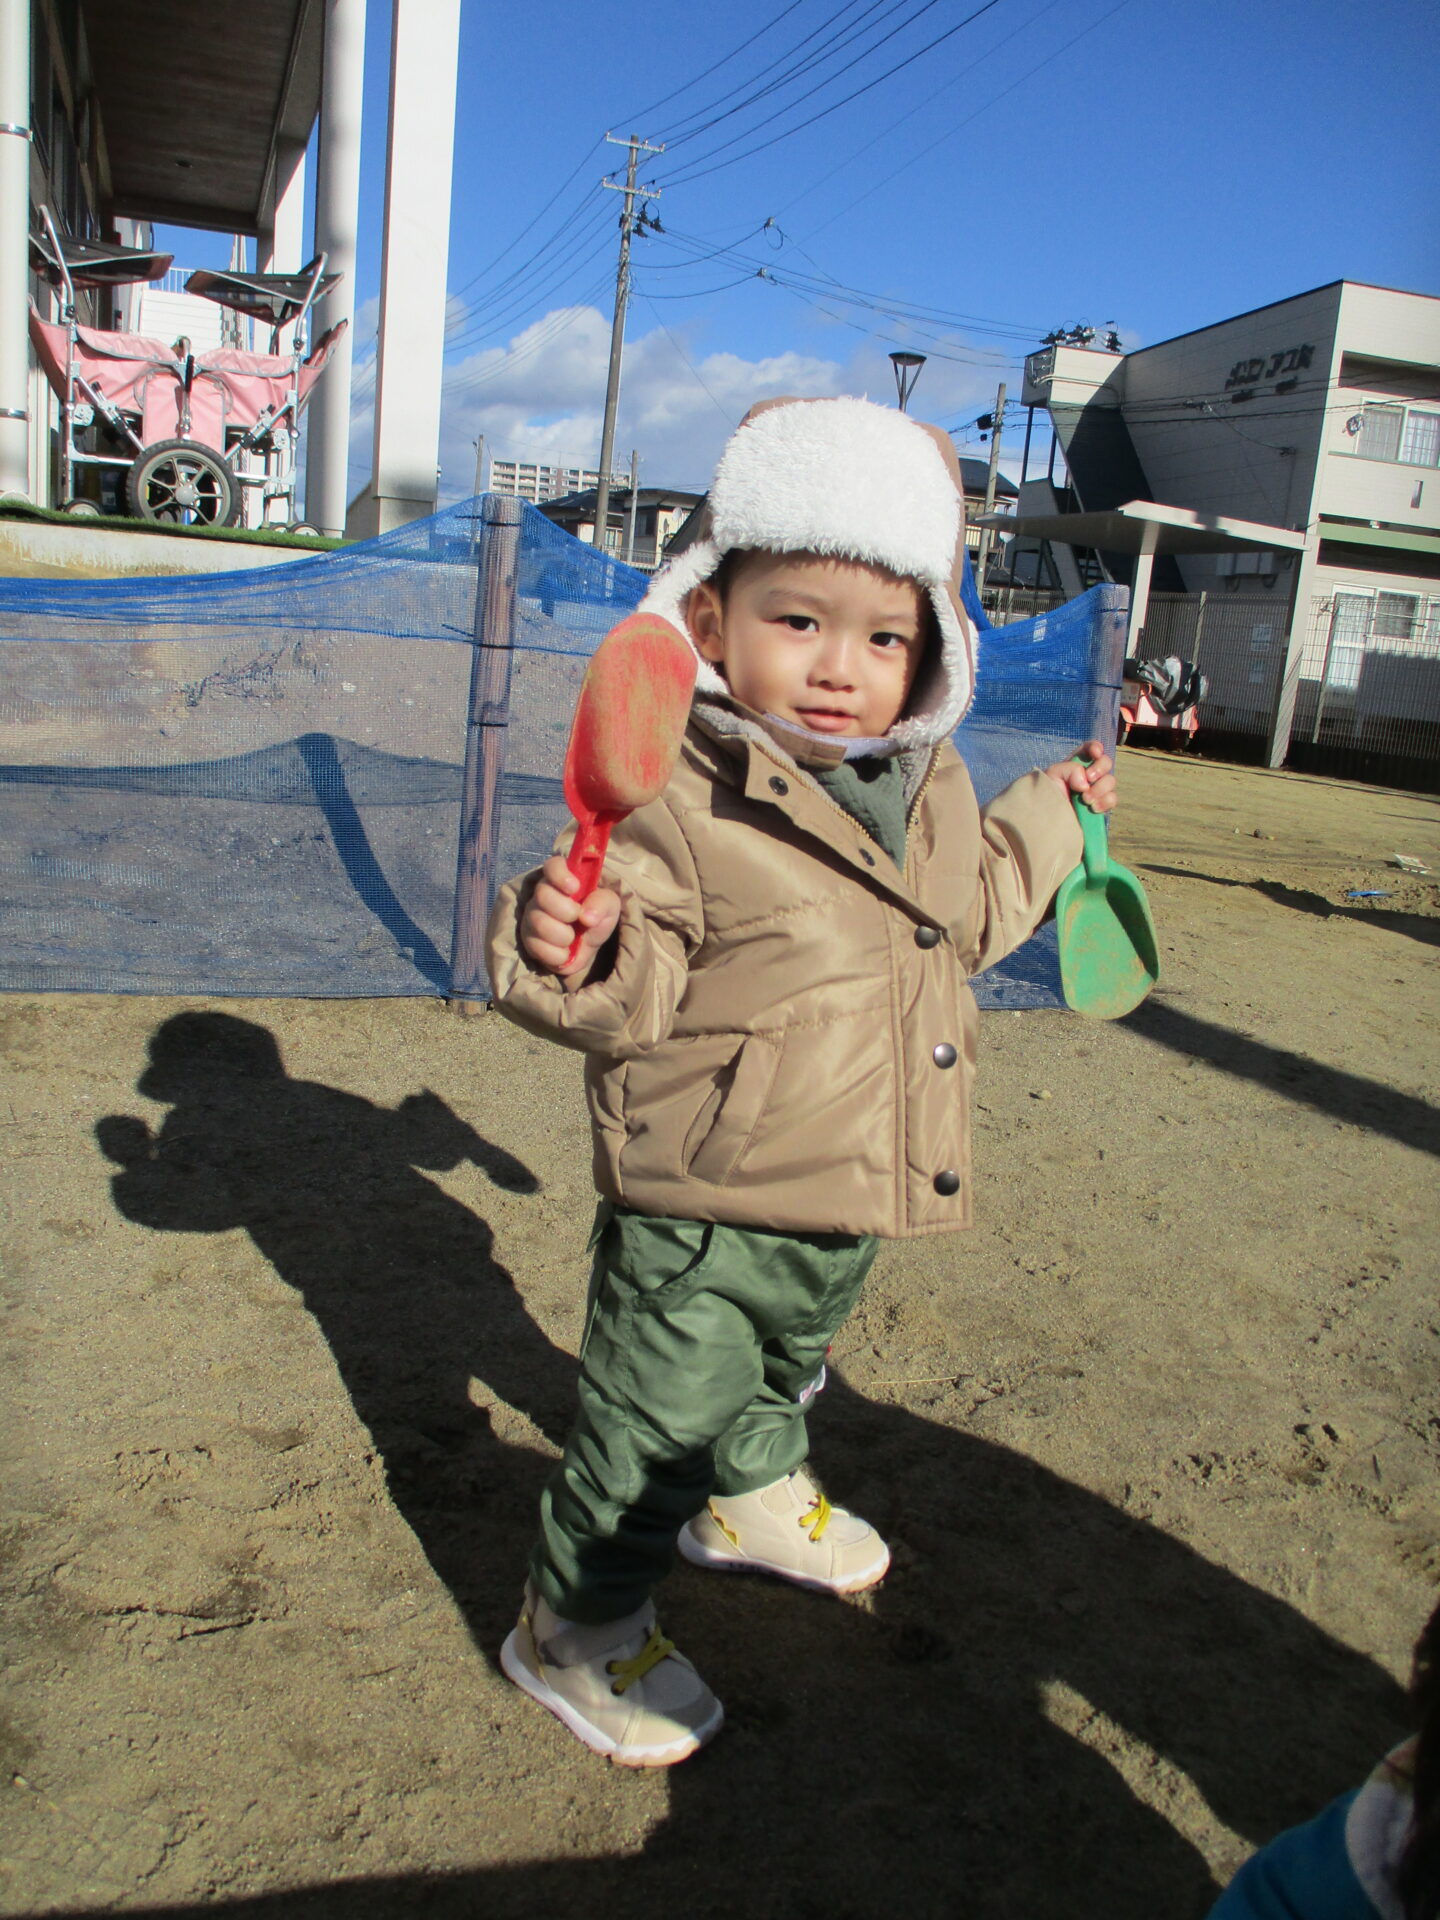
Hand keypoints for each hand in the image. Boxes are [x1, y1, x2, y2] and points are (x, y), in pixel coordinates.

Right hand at [520, 853, 621, 976]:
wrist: (587, 947)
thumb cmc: (596, 916)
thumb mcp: (609, 906)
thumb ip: (603, 903)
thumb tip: (587, 916)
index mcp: (562, 878)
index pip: (553, 865)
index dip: (560, 875)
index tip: (574, 888)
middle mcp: (541, 894)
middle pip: (542, 895)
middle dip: (566, 911)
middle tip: (577, 918)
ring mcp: (531, 916)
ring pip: (538, 922)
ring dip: (563, 935)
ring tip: (572, 938)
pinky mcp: (528, 939)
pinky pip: (537, 947)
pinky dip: (557, 954)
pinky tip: (564, 951)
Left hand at [1043, 741, 1116, 813]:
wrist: (1047, 820)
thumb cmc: (1046, 795)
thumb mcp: (1052, 775)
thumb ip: (1070, 769)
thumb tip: (1086, 783)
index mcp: (1075, 764)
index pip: (1090, 748)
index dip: (1096, 747)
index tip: (1095, 753)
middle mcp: (1087, 775)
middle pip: (1106, 762)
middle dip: (1100, 768)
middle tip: (1089, 778)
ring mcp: (1096, 790)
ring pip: (1111, 781)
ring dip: (1100, 788)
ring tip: (1085, 799)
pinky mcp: (1100, 805)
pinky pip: (1112, 799)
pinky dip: (1105, 802)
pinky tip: (1092, 808)